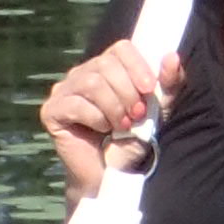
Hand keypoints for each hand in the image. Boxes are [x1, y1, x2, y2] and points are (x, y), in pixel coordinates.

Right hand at [41, 38, 176, 200]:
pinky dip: (97, 119)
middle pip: (105, 64)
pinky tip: (102, 131)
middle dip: (127, 92)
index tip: (149, 88)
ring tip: (123, 126)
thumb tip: (172, 56)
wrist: (111, 175)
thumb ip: (168, 85)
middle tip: (137, 115)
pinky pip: (76, 105)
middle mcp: (81, 74)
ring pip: (91, 83)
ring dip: (114, 107)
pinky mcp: (51, 111)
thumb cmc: (132, 141)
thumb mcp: (157, 111)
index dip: (137, 65)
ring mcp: (62, 91)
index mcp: (106, 67)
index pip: (120, 48)